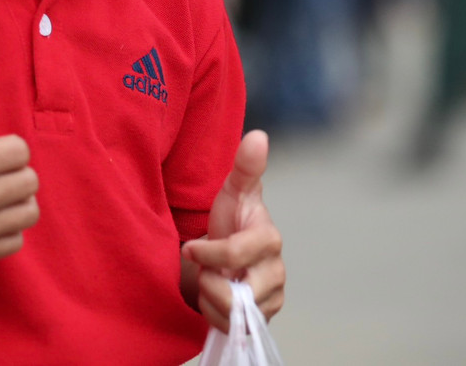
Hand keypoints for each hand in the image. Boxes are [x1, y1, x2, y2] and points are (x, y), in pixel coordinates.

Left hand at [182, 130, 284, 330]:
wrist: (226, 255)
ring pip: (231, 313)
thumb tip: (258, 135)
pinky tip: (217, 298)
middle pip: (233, 292)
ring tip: (212, 280)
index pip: (234, 253)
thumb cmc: (229, 219)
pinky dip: (216, 316)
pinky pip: (232, 329)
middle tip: (205, 267)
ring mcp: (271, 300)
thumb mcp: (232, 191)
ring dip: (210, 298)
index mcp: (269, 240)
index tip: (188, 247)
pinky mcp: (262, 322)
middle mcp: (276, 273)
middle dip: (208, 280)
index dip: (206, 252)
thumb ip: (246, 166)